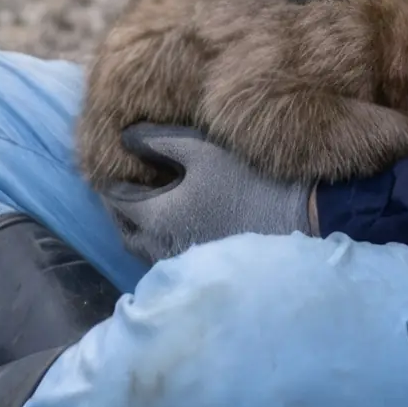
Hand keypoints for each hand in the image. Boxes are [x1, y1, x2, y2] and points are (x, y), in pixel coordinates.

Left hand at [102, 123, 312, 264]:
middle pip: (126, 232)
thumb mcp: (200, 150)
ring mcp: (185, 263)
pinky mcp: (205, 268)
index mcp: (157, 220)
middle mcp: (163, 249)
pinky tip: (175, 224)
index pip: (117, 203)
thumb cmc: (248, 180)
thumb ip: (157, 141)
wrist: (299, 219)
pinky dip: (160, 240)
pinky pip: (168, 257)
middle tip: (121, 188)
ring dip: (139, 228)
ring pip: (146, 249)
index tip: (107, 168)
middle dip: (119, 210)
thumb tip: (125, 137)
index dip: (108, 183)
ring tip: (146, 205)